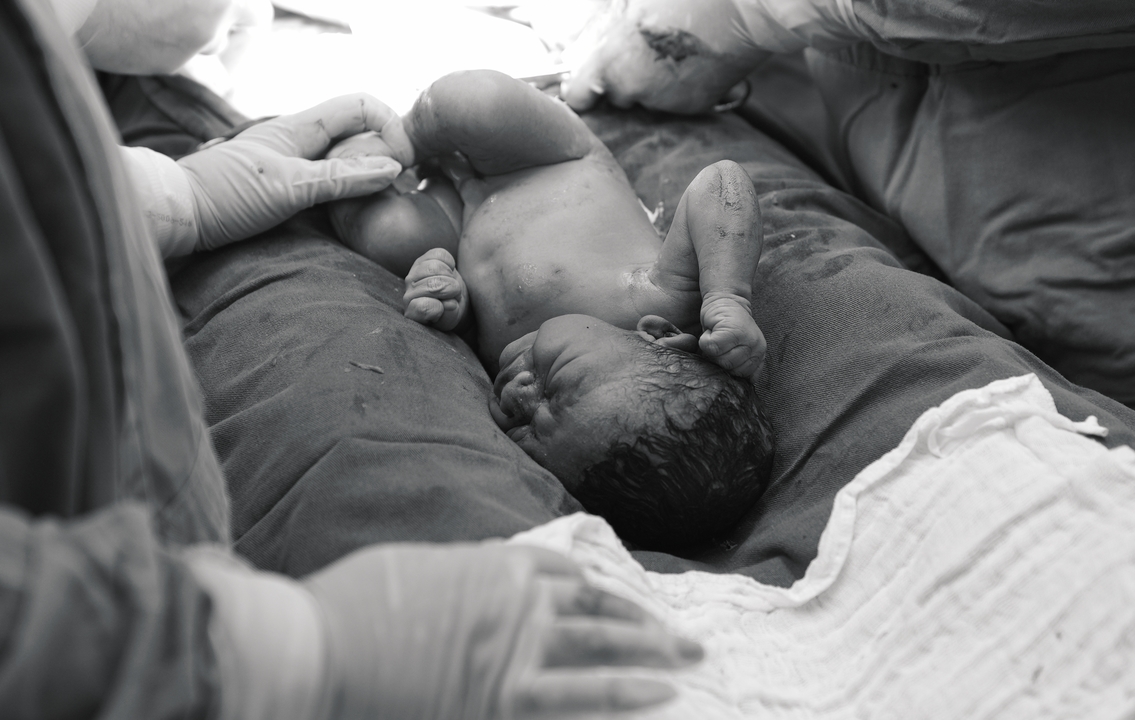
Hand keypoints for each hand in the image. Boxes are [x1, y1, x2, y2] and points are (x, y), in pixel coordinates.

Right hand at [80, 0, 272, 72]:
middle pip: (260, 13)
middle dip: (245, 10)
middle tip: (224, 7)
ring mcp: (204, 34)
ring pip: (223, 41)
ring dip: (207, 33)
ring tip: (171, 18)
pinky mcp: (180, 62)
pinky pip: (200, 68)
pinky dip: (190, 59)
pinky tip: (174, 48)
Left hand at [179, 93, 408, 250]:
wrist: (173, 215)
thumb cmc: (224, 196)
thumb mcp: (289, 187)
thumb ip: (343, 178)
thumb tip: (394, 167)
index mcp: (300, 126)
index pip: (361, 105)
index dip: (390, 125)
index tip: (404, 163)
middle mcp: (297, 139)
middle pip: (357, 132)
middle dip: (384, 152)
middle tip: (398, 188)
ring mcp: (289, 162)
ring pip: (343, 157)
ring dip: (367, 174)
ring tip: (381, 200)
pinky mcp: (281, 187)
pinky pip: (327, 180)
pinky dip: (347, 190)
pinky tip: (352, 210)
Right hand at [304, 542, 701, 718]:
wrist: (315, 648)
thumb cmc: (350, 607)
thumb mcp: (413, 568)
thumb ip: (463, 574)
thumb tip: (481, 584)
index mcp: (494, 563)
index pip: (568, 572)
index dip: (603, 591)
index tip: (625, 605)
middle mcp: (517, 598)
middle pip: (598, 607)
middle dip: (647, 621)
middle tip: (687, 636)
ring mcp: (514, 646)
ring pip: (602, 645)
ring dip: (653, 651)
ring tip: (693, 659)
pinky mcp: (502, 696)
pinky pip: (580, 693)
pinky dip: (622, 693)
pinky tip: (658, 693)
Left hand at [404, 248, 469, 331]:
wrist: (453, 299)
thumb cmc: (450, 312)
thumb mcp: (452, 318)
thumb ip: (449, 314)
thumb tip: (448, 303)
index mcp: (413, 312)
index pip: (422, 307)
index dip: (439, 307)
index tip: (445, 309)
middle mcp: (409, 293)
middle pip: (431, 285)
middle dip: (450, 290)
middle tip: (453, 296)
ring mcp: (414, 274)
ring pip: (434, 268)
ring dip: (450, 276)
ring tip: (451, 284)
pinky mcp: (423, 259)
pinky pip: (439, 255)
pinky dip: (450, 263)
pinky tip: (448, 272)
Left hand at [562, 0, 768, 114]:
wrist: (743, 0)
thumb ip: (601, 31)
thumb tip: (585, 53)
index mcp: (609, 61)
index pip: (577, 95)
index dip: (582, 87)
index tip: (590, 78)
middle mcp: (633, 88)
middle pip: (614, 96)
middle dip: (621, 80)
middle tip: (642, 51)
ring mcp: (663, 101)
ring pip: (645, 98)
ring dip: (651, 82)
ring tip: (671, 50)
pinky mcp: (691, 107)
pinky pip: (673, 101)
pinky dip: (678, 86)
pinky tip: (691, 60)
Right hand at [699, 293, 766, 378]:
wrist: (724, 299)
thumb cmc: (725, 326)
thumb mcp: (735, 350)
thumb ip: (738, 366)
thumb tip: (736, 387)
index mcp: (759, 356)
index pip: (741, 379)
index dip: (726, 368)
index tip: (724, 353)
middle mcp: (757, 349)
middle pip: (731, 371)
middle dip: (719, 359)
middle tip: (719, 344)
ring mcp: (748, 339)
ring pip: (722, 361)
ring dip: (712, 351)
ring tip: (716, 337)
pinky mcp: (733, 331)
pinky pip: (713, 348)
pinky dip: (706, 342)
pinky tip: (710, 332)